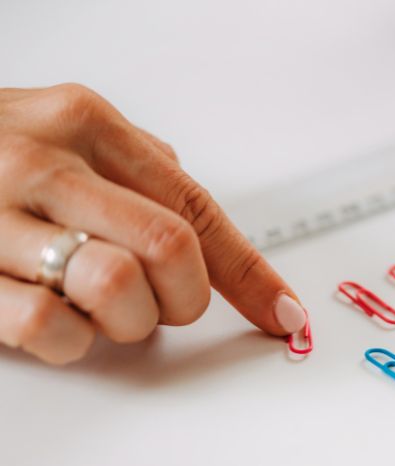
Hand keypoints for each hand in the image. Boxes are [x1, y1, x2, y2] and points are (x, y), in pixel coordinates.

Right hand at [0, 84, 306, 364]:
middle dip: (183, 301)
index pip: (196, 209)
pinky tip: (51, 321)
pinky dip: (67, 342)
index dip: (250, 274)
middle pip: (170, 251)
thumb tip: (214, 242)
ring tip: (99, 309)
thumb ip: (136, 170)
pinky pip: (44, 328)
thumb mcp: (59, 129)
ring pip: (113, 289)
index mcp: (86, 122)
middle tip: (161, 305)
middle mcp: (41, 161)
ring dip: (124, 322)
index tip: (282, 315)